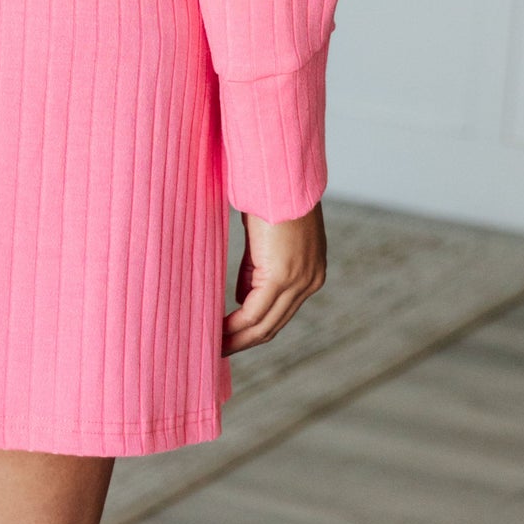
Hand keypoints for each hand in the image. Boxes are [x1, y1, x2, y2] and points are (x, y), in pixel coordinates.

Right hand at [222, 200, 325, 354]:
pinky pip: (255, 312)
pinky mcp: (282, 276)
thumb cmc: (270, 195)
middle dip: (244, 341)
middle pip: (273, 326)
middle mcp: (309, 281)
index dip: (254, 328)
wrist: (280, 174)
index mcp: (310, 272)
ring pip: (265, 326)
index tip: (230, 336)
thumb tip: (243, 297)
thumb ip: (257, 268)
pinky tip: (217, 330)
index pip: (281, 312)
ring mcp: (298, 281)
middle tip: (217, 349)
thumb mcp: (265, 238)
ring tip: (213, 345)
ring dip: (237, 339)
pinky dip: (235, 325)